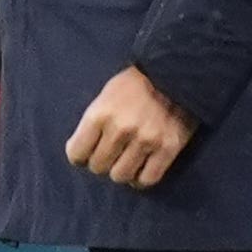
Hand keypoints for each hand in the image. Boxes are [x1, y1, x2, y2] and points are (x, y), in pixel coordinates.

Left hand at [64, 65, 194, 190]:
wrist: (175, 71)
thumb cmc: (135, 83)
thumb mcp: (105, 95)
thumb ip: (94, 122)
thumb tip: (82, 152)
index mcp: (100, 114)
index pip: (76, 153)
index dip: (79, 155)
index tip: (87, 152)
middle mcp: (121, 130)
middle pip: (98, 167)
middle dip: (101, 162)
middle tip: (110, 153)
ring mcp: (145, 141)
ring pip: (121, 176)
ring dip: (121, 171)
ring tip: (126, 160)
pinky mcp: (167, 149)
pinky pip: (147, 179)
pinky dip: (141, 179)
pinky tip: (140, 169)